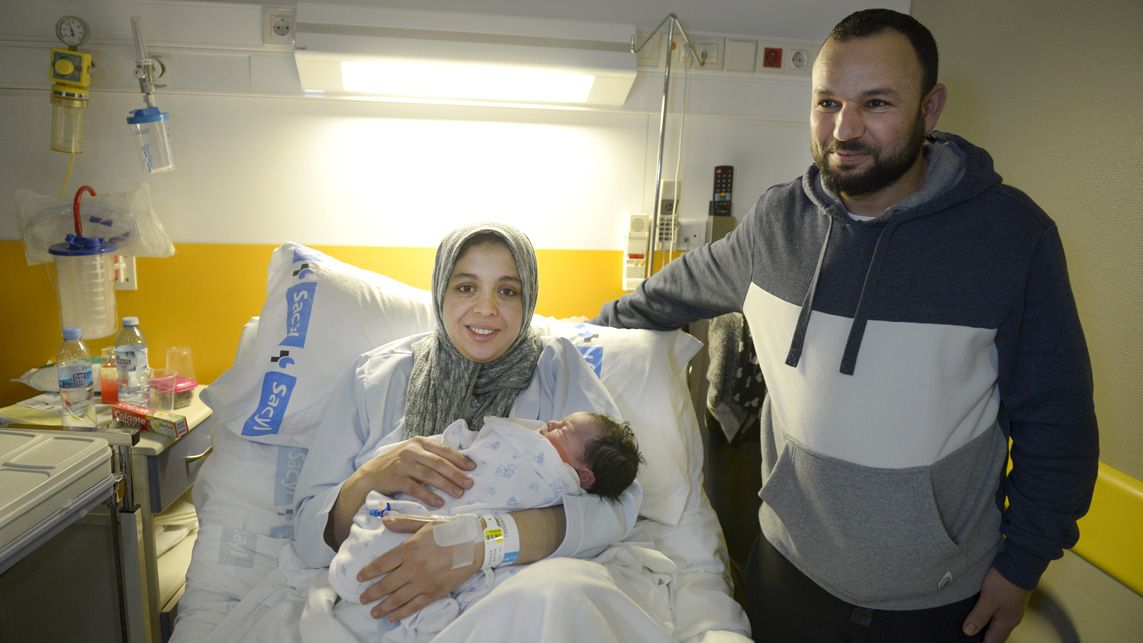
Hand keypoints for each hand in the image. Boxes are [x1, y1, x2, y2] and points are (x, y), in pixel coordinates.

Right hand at [326, 438, 473, 547]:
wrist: (369, 476)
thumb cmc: (395, 465)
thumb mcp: (412, 454)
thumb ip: (429, 455)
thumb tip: (456, 464)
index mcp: (419, 443)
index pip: (443, 449)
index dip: (459, 458)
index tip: (472, 468)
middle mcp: (411, 451)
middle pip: (439, 463)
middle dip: (456, 474)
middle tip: (469, 484)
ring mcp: (403, 464)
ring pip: (429, 475)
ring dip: (446, 485)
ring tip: (458, 494)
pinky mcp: (396, 479)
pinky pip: (416, 488)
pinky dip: (429, 496)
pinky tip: (439, 502)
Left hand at [356, 513, 482, 620]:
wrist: (477, 543)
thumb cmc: (452, 530)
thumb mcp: (427, 522)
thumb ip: (405, 523)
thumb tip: (385, 522)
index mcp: (409, 548)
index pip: (381, 564)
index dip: (368, 572)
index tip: (359, 578)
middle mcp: (413, 567)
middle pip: (386, 584)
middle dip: (371, 593)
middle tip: (362, 598)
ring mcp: (424, 582)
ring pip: (397, 598)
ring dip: (383, 607)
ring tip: (373, 612)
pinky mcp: (435, 592)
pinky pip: (414, 606)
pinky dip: (401, 612)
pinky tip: (393, 616)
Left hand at [962, 567, 1031, 641]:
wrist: (1022, 562)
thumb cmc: (1005, 582)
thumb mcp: (988, 600)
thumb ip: (979, 616)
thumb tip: (968, 632)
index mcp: (1007, 622)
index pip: (994, 641)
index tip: (970, 642)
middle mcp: (1012, 618)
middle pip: (997, 634)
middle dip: (986, 637)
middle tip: (971, 636)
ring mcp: (1013, 609)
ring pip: (999, 624)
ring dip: (988, 627)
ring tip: (975, 626)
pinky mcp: (1011, 599)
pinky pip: (1000, 613)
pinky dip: (992, 617)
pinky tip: (984, 612)